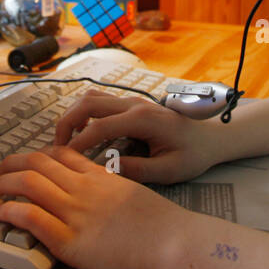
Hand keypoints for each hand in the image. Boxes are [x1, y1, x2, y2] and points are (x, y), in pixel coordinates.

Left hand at [0, 146, 185, 268]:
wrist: (174, 243)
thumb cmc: (163, 224)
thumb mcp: (135, 192)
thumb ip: (111, 186)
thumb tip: (100, 188)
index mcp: (100, 176)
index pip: (59, 155)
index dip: (36, 156)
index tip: (24, 163)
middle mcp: (84, 188)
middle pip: (37, 163)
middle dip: (10, 165)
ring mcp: (76, 212)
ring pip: (28, 183)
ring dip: (1, 185)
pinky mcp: (70, 240)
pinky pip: (30, 217)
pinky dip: (9, 210)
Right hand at [53, 91, 222, 183]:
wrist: (212, 135)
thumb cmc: (194, 154)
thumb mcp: (171, 170)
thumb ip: (140, 170)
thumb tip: (108, 169)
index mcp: (143, 119)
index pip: (100, 126)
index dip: (78, 143)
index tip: (64, 160)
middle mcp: (134, 104)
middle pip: (88, 103)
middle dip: (67, 124)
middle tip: (57, 150)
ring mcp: (132, 101)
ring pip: (91, 97)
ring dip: (73, 116)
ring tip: (66, 142)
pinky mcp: (131, 104)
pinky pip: (99, 101)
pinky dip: (83, 113)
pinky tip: (82, 134)